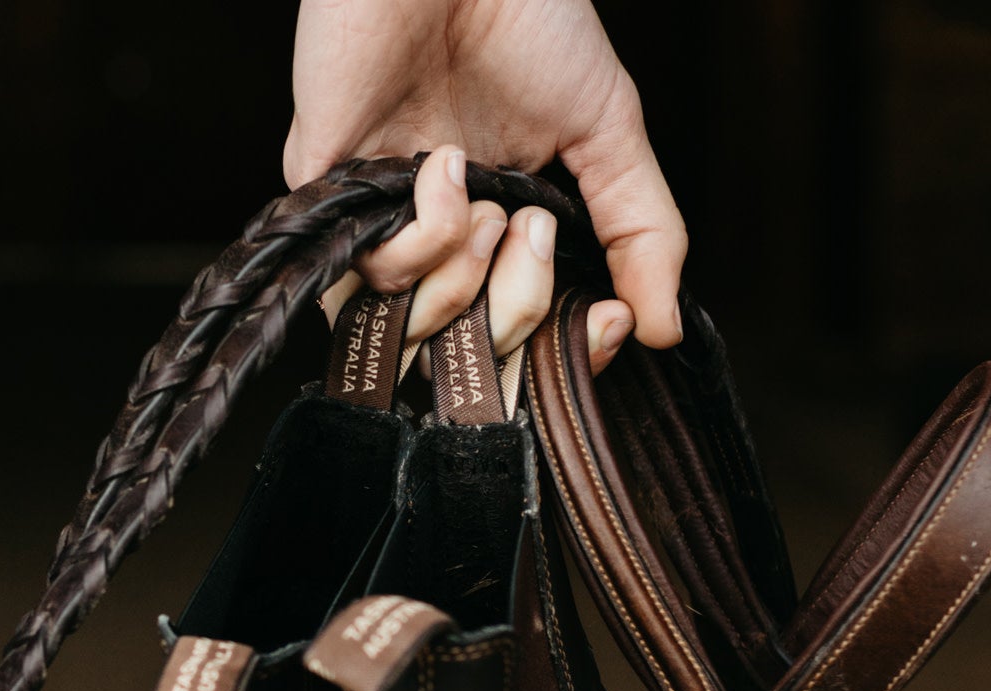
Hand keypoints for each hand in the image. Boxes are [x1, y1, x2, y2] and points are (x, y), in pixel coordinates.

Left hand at [291, 0, 686, 375]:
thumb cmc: (528, 17)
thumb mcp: (610, 131)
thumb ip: (642, 232)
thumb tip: (662, 329)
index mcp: (499, 236)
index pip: (521, 345)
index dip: (565, 353)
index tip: (610, 321)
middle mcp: (435, 246)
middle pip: (468, 358)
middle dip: (517, 309)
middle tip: (531, 229)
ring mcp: (380, 230)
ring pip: (416, 335)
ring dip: (467, 279)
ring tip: (486, 203)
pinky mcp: (328, 206)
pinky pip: (374, 281)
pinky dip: (425, 235)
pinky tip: (439, 166)